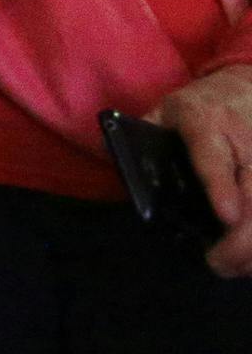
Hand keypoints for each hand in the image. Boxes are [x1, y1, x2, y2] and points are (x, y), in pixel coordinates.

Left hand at [146, 66, 251, 276]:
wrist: (246, 85)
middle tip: (219, 264)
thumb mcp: (165, 110)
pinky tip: (251, 256)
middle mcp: (244, 142)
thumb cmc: (200, 104)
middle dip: (242, 237)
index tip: (227, 216)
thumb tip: (115, 162)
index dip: (222, 188)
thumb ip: (140, 136)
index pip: (214, 158)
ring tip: (236, 267)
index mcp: (205, 122)